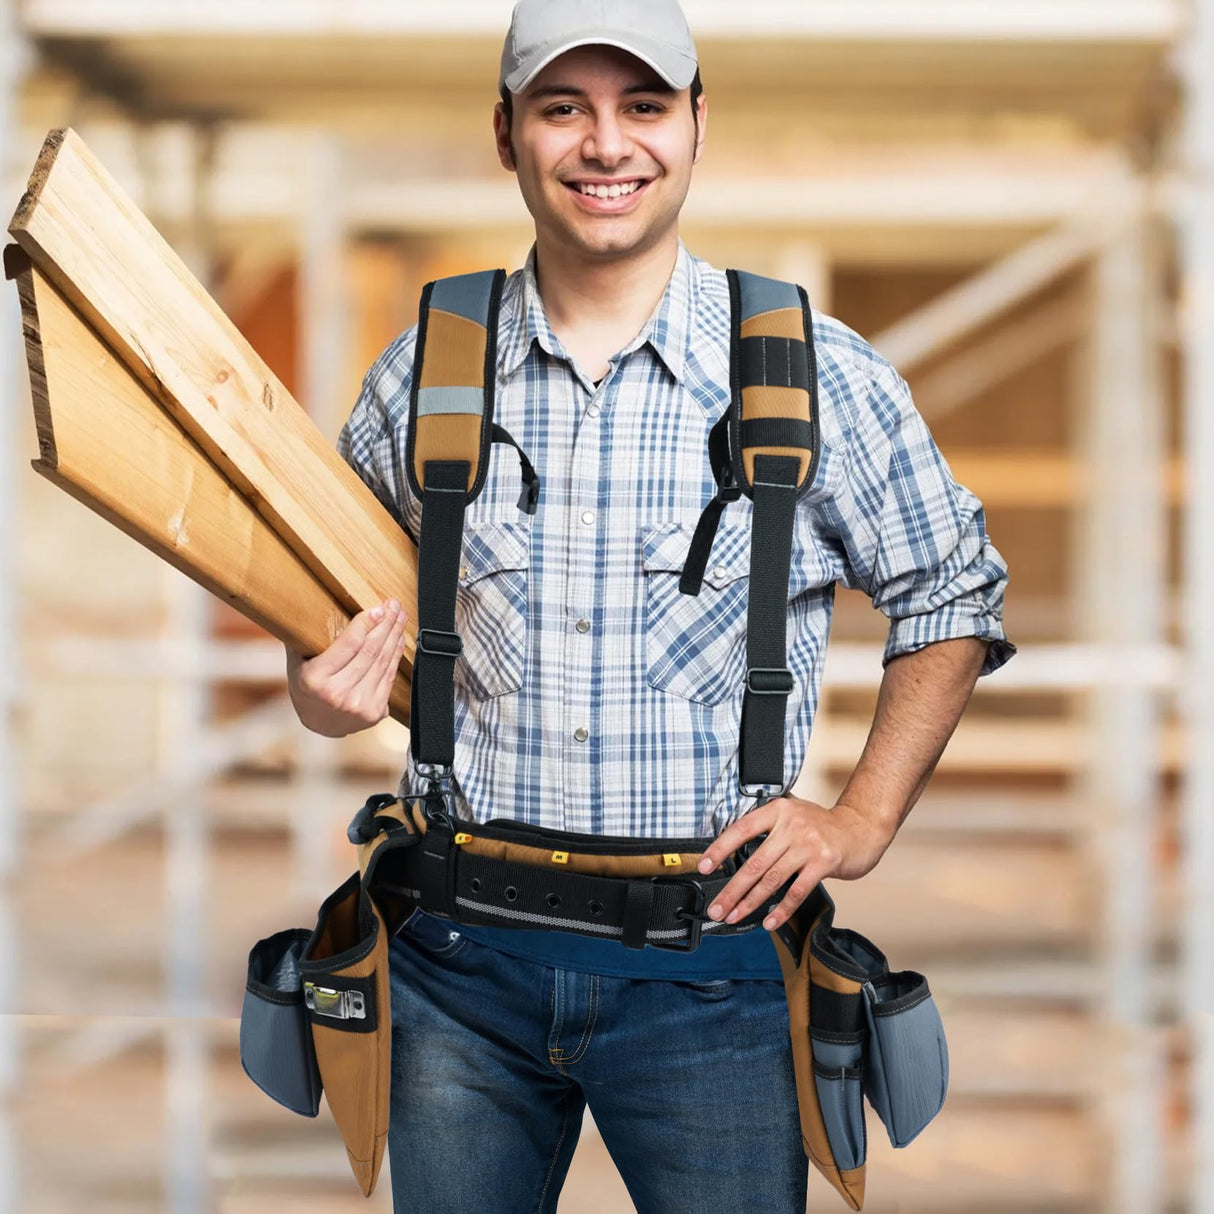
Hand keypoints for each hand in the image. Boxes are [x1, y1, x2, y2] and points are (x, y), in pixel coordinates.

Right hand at [285, 599, 407, 736]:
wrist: (318, 724)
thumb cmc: (307, 686)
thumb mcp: (297, 662)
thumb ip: (304, 637)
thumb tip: (309, 603)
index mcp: (315, 679)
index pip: (349, 644)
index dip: (366, 624)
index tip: (378, 608)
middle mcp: (338, 694)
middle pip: (370, 651)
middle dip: (385, 624)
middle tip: (393, 605)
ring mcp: (358, 706)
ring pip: (383, 662)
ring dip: (394, 635)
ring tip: (399, 616)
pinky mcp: (375, 713)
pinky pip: (389, 677)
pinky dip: (396, 655)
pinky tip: (398, 639)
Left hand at [695, 795, 895, 932]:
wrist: (860, 829)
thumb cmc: (822, 826)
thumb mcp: (792, 815)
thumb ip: (768, 830)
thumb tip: (736, 857)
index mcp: (778, 810)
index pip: (741, 829)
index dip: (720, 849)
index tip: (704, 866)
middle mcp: (791, 825)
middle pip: (753, 862)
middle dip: (731, 889)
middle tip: (716, 907)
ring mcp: (808, 844)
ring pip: (771, 879)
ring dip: (750, 902)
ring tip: (735, 916)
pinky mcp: (824, 863)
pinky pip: (796, 891)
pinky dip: (781, 910)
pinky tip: (769, 921)